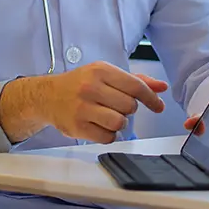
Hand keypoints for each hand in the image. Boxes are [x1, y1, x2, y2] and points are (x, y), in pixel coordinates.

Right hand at [0, 62, 165, 143]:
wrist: (47, 96)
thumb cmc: (79, 85)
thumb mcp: (105, 75)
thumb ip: (135, 81)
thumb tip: (161, 87)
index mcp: (100, 71)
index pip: (135, 86)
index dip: (151, 98)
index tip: (158, 106)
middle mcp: (90, 88)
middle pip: (129, 106)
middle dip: (127, 109)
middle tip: (115, 105)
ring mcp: (83, 108)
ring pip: (120, 122)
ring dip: (118, 122)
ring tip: (107, 116)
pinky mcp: (77, 127)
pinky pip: (107, 137)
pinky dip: (108, 134)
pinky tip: (99, 125)